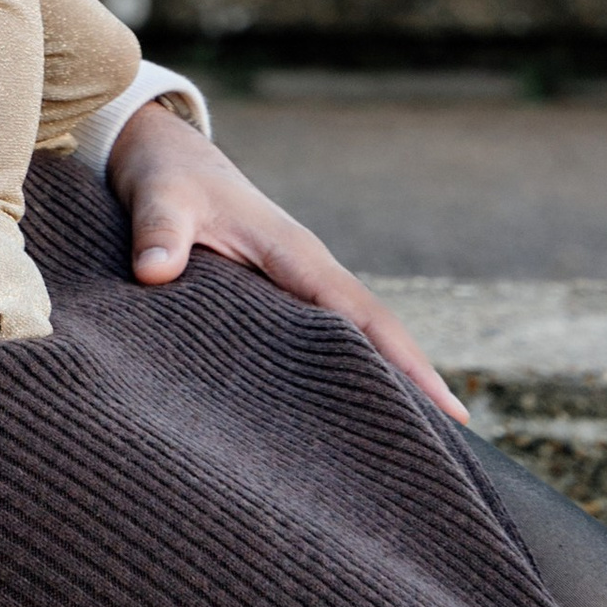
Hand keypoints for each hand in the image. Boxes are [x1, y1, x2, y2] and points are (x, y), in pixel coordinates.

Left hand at [104, 101, 466, 423]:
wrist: (161, 152)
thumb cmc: (168, 175)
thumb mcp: (161, 197)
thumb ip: (160, 232)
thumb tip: (153, 273)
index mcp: (295, 253)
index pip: (362, 315)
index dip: (404, 362)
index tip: (450, 411)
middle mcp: (306, 272)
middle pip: (374, 335)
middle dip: (413, 386)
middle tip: (452, 455)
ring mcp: (294, 284)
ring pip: (352, 339)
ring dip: (383, 383)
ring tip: (415, 451)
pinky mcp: (274, 295)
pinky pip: (320, 338)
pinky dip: (343, 371)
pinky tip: (346, 413)